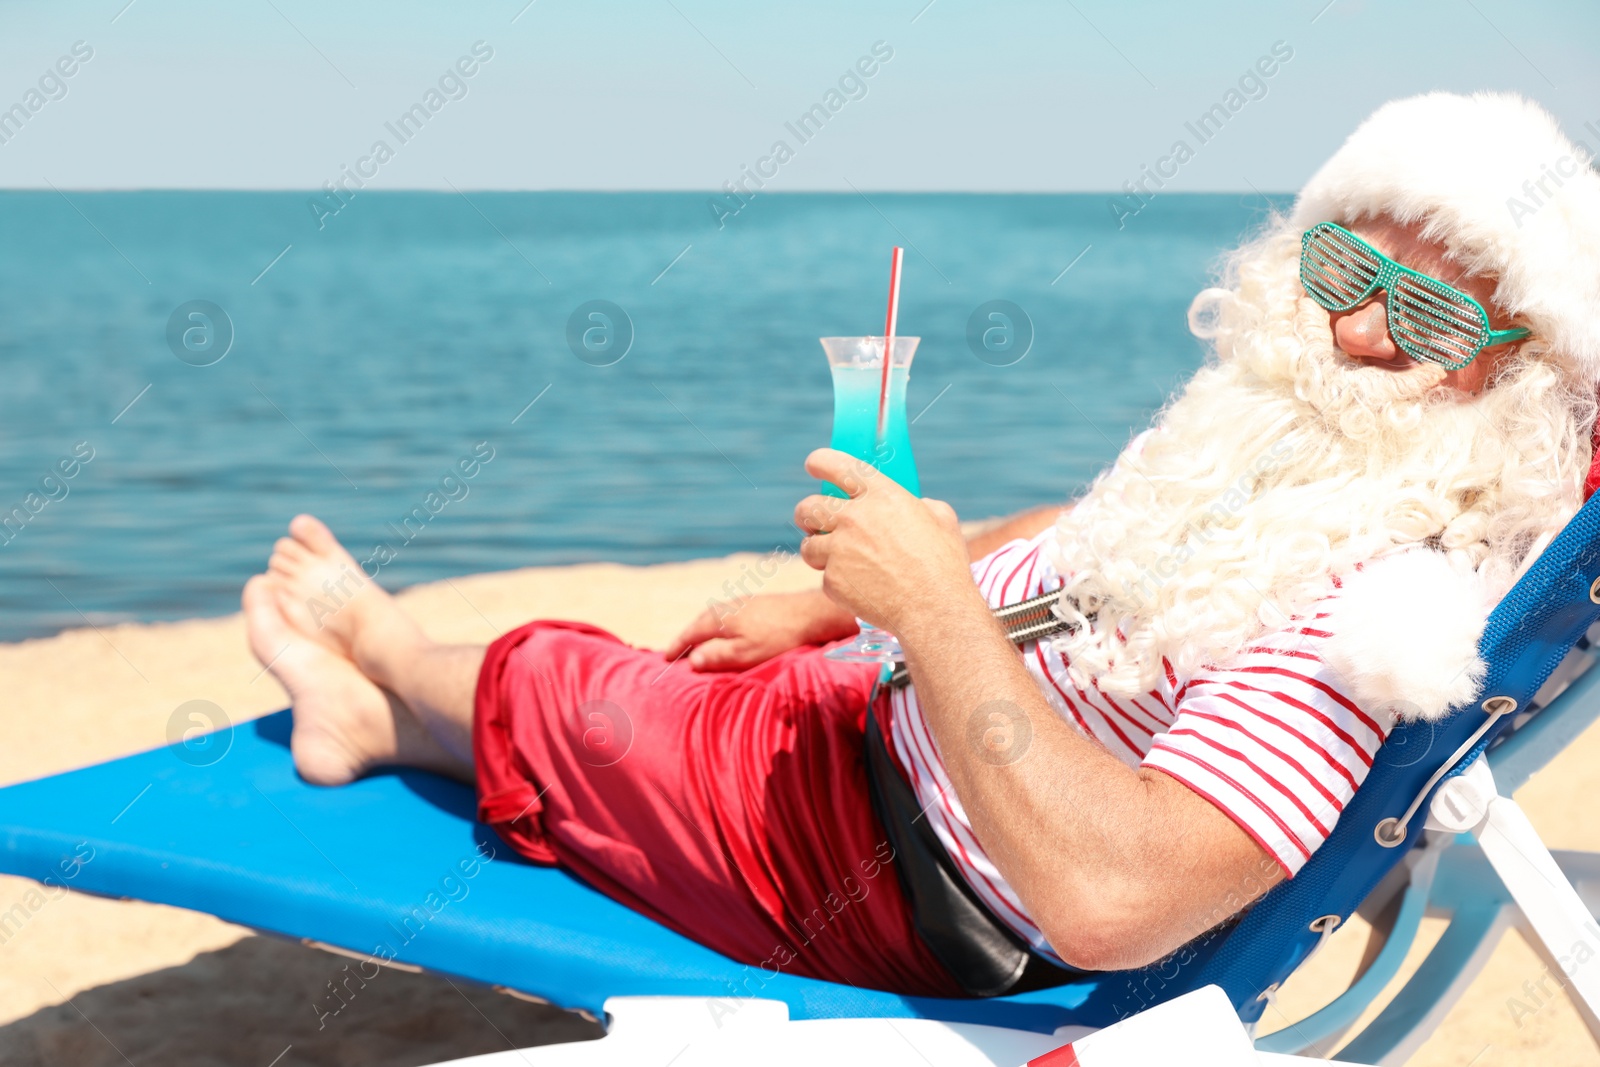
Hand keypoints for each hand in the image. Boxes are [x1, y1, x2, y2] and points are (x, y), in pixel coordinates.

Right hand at [664, 589, 858, 670]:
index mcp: (719, 618)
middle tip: (677, 652)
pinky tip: (726, 632)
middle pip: (699, 622)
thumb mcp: (746, 654)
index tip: (665, 658)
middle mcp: (727, 606)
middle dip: (687, 637)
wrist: (811, 614)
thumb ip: (718, 657)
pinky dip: (718, 625)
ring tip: (698, 643)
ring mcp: (742, 602)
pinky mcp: (756, 604)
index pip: (690, 633)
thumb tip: (692, 660)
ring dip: (702, 630)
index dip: (676, 647)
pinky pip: (727, 615)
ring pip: (714, 616)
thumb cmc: (778, 637)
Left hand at [793, 449, 977, 636]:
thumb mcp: (942, 520)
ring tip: (837, 559)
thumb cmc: (944, 566)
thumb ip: (919, 505)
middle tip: (814, 522)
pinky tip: (860, 588)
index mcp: (881, 495)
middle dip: (806, 515)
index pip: (835, 465)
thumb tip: (913, 506)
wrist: (934, 611)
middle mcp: (854, 518)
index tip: (814, 465)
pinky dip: (838, 582)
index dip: (819, 462)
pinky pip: (825, 577)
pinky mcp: (833, 580)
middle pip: (807, 507)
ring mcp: (839, 550)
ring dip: (818, 551)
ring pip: (808, 545)